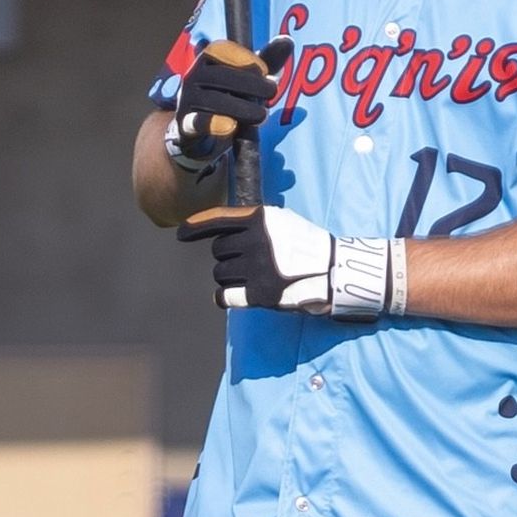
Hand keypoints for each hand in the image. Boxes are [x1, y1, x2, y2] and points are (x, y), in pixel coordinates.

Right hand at [164, 35, 291, 171]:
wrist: (196, 133)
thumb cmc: (226, 97)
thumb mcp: (245, 78)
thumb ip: (266, 60)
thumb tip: (288, 41)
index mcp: (206, 60)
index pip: (221, 50)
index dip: (244, 58)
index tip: (265, 70)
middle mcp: (193, 77)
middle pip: (220, 75)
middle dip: (250, 83)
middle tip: (272, 92)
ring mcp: (187, 101)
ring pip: (213, 100)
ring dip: (240, 107)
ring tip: (262, 115)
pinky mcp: (185, 126)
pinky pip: (196, 123)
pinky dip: (213, 124)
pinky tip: (231, 126)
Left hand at [178, 205, 401, 318]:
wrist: (335, 272)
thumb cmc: (309, 247)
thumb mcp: (283, 222)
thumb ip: (254, 223)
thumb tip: (222, 231)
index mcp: (260, 219)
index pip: (217, 219)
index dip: (195, 226)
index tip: (181, 233)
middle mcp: (255, 242)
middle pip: (218, 250)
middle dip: (227, 256)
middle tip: (250, 262)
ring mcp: (257, 269)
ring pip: (219, 273)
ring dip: (229, 276)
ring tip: (253, 277)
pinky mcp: (260, 295)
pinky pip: (224, 296)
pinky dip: (223, 297)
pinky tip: (229, 297)